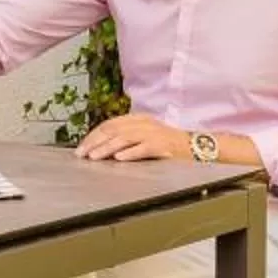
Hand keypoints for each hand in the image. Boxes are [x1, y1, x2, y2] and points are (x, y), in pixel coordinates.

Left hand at [76, 113, 192, 162]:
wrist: (195, 146)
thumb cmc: (169, 144)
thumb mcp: (145, 135)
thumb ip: (126, 138)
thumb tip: (101, 148)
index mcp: (138, 119)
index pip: (110, 124)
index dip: (94, 135)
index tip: (82, 147)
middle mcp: (144, 123)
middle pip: (114, 129)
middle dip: (95, 142)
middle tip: (82, 154)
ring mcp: (154, 133)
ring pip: (125, 138)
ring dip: (107, 148)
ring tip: (94, 157)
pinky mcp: (162, 146)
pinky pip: (143, 148)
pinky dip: (130, 153)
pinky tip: (119, 158)